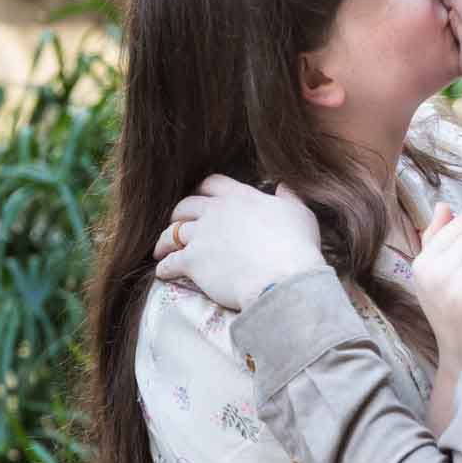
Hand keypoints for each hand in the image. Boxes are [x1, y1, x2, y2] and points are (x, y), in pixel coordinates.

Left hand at [153, 177, 324, 310]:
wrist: (283, 279)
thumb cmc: (297, 248)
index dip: (202, 190)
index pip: (213, 183)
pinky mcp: (192, 261)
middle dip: (179, 214)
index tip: (199, 196)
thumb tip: (284, 185)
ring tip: (160, 249)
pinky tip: (162, 272)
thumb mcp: (300, 215)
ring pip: (172, 233)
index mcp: (241, 197)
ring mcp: (202, 235)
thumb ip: (290, 198)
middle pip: (186, 205)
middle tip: (176, 223)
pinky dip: (164, 267)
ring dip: (164, 241)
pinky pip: (170, 262)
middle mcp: (217, 211)